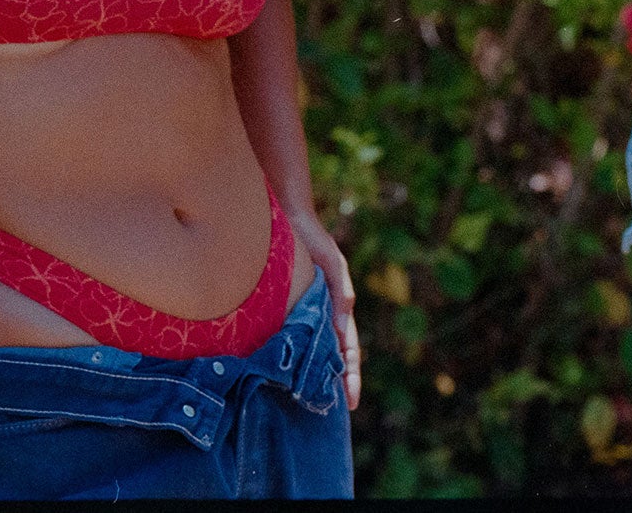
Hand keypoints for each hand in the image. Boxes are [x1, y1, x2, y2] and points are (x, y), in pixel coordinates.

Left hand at [288, 209, 360, 409]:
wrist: (288, 217)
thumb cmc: (315, 241)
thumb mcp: (334, 267)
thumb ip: (340, 295)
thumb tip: (342, 331)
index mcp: (339, 309)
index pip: (348, 350)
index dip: (351, 376)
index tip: (352, 403)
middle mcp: (322, 315)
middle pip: (330, 357)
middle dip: (333, 383)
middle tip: (332, 413)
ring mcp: (304, 313)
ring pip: (309, 352)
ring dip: (311, 375)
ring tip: (305, 403)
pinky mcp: (283, 309)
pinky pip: (288, 339)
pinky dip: (289, 358)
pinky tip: (279, 374)